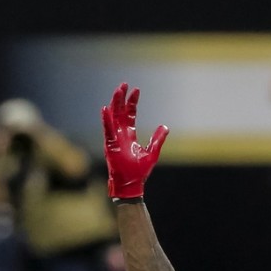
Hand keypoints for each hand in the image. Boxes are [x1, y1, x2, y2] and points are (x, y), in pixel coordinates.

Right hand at [101, 82, 168, 199]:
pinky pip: (107, 131)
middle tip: (123, 84)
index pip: (130, 114)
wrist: (132, 185)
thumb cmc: (139, 172)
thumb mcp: (152, 152)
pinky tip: (105, 109)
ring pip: (112, 117)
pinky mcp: (110, 146)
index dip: (132, 102)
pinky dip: (106, 120)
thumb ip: (157, 139)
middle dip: (121, 98)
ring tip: (117, 91)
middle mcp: (120, 135)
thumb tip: (165, 127)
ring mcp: (114, 139)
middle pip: (119, 112)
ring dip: (114, 104)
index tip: (136, 90)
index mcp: (129, 136)